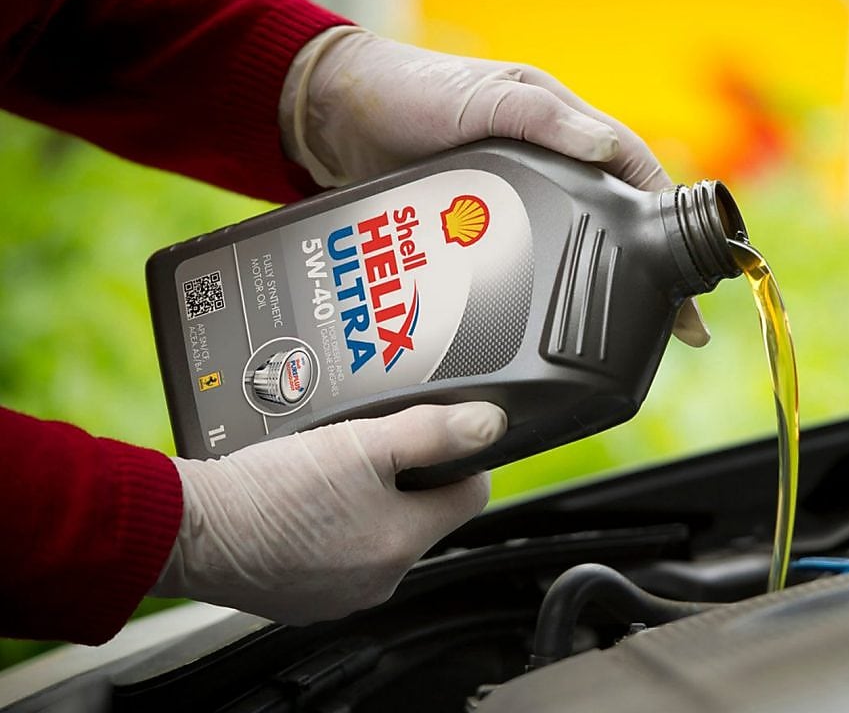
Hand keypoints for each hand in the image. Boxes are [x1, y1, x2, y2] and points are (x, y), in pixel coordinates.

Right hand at [151, 402, 505, 624]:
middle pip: (423, 515)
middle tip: (365, 447)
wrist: (186, 528)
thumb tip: (489, 424)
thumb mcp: (359, 441)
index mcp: (404, 542)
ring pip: (378, 534)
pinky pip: (336, 554)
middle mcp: (380, 579)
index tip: (434, 437)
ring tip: (327, 471)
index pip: (471, 494)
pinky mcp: (303, 597)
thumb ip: (431, 431)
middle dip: (404, 479)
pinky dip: (328, 526)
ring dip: (364, 501)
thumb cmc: (266, 490)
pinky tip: (300, 501)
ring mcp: (340, 594)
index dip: (459, 457)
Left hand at [279, 27, 709, 346]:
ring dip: (597, 296)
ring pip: (569, 257)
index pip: (633, 175)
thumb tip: (605, 146)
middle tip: (670, 332)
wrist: (331, 116)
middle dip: (645, 278)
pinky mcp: (477, 237)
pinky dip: (542, 302)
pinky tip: (549, 334)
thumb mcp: (479, 96)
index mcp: (560, 129)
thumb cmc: (410, 89)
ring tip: (620, 346)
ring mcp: (512, 207)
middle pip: (611, 228)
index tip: (694, 273)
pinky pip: (521, 273)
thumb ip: (538, 116)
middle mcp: (545, 169)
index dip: (669, 223)